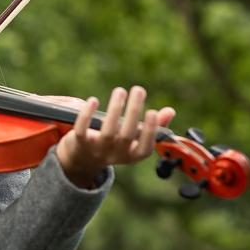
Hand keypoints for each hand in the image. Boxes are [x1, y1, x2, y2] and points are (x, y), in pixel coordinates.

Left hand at [55, 86, 175, 188]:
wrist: (81, 160)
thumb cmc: (113, 144)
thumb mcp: (133, 140)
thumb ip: (153, 127)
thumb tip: (170, 111)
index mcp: (132, 155)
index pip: (144, 149)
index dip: (150, 132)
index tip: (153, 112)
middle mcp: (115, 155)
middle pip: (126, 135)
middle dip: (133, 111)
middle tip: (139, 90)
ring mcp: (97, 150)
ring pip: (107, 132)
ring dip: (114, 109)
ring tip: (120, 91)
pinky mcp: (79, 143)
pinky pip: (82, 130)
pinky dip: (87, 115)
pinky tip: (93, 100)